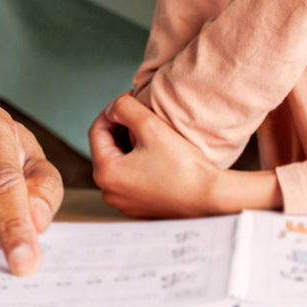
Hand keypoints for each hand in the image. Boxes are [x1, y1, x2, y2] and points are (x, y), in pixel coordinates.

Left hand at [89, 94, 279, 217]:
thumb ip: (124, 108)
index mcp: (106, 173)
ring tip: (150, 131)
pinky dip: (137, 162)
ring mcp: (123, 203)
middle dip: (121, 127)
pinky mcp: (138, 208)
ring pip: (118, 163)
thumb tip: (113, 108)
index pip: (97, 131)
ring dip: (129, 144)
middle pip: (106, 148)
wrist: (209, 197)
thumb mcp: (150, 126)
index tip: (130, 99)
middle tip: (141, 113)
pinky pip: (129, 178)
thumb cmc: (182, 165)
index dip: (112, 110)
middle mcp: (109, 192)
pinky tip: (156, 153)